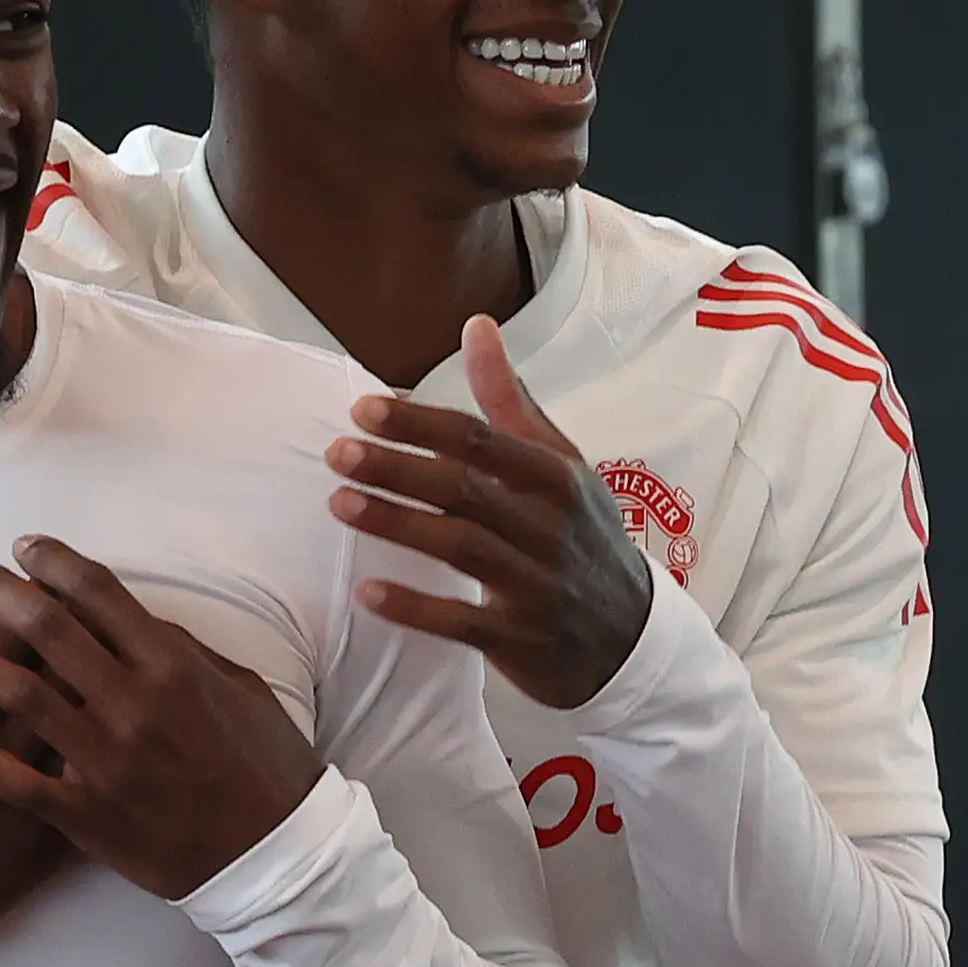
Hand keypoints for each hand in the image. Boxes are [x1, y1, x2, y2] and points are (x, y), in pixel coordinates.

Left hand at [0, 536, 326, 899]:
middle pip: (48, 630)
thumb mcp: (240, 688)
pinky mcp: (86, 814)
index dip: (54, 562)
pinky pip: (15, 779)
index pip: (100, 593)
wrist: (272, 858)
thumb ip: (184, 650)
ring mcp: (106, 761)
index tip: (23, 547)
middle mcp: (133, 704)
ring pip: (18, 694)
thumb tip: (136, 617)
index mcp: (172, 666)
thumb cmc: (263, 766)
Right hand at [0, 586, 74, 946]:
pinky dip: (101, 753)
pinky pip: (90, 786)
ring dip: (95, 690)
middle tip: (74, 611)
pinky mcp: (46, 842)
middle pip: (65, 668)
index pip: (15, 628)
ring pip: (87, 726)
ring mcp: (34, 798)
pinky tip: (102, 734)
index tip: (26, 580)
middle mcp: (7, 746)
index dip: (27, 595)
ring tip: (95, 665)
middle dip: (73, 632)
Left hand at [323, 315, 653, 709]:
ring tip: (339, 503)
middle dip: (397, 468)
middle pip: (464, 489)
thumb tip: (476, 326)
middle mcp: (549, 528)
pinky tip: (366, 590)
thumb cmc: (581, 536)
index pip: (482, 440)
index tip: (364, 410)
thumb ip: (511, 403)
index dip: (421, 423)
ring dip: (396, 524)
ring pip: (459, 547)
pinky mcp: (520, 640)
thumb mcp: (561, 466)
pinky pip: (461, 623)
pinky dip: (414, 607)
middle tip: (336, 452)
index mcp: (556, 478)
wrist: (630, 637)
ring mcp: (537, 586)